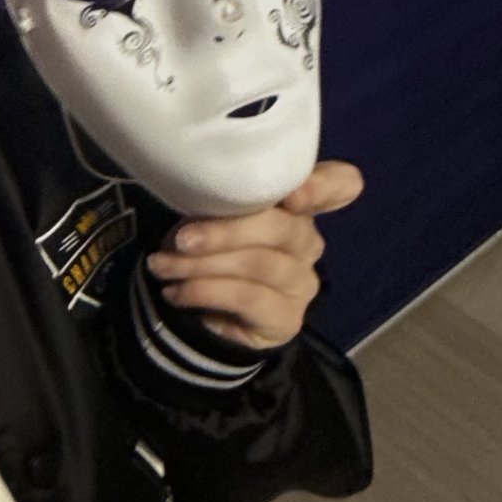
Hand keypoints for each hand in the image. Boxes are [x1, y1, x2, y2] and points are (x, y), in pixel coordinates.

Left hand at [143, 160, 364, 354]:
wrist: (212, 316)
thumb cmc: (214, 249)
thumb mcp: (213, 216)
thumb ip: (219, 200)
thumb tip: (191, 191)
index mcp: (299, 204)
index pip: (339, 184)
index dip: (323, 186)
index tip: (294, 194)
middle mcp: (308, 241)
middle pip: (284, 228)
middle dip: (226, 231)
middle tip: (180, 239)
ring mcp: (301, 281)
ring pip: (259, 264)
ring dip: (202, 265)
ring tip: (163, 266)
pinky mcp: (287, 317)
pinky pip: (247, 298)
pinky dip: (204, 291)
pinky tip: (176, 292)